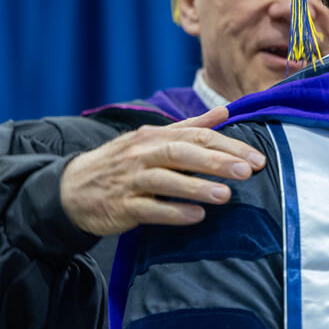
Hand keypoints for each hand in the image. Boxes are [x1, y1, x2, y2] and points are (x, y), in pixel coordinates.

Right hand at [60, 106, 265, 235]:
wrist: (72, 189)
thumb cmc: (122, 163)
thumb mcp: (152, 139)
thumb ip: (190, 127)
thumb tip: (225, 112)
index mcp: (154, 136)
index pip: (196, 136)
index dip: (228, 145)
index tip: (257, 158)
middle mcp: (142, 154)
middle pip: (182, 153)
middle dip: (216, 161)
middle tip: (248, 171)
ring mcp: (130, 180)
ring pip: (166, 180)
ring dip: (196, 187)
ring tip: (226, 195)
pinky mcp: (121, 207)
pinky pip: (149, 209)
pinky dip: (173, 212)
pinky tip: (196, 216)